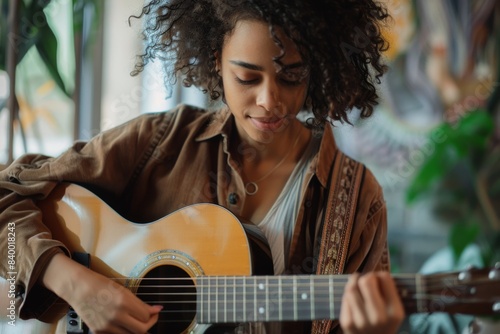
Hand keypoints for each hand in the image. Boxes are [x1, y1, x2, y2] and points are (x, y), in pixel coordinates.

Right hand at [42, 253, 161, 333]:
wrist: (79, 288)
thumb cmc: (101, 285)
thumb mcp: (123, 290)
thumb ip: (140, 303)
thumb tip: (155, 309)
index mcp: (124, 302)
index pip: (146, 316)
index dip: (153, 314)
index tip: (156, 310)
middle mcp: (116, 316)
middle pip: (141, 330)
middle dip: (150, 324)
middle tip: (151, 318)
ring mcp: (106, 326)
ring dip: (137, 329)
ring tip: (138, 320)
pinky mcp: (98, 331)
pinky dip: (124, 331)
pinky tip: (124, 323)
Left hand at [339, 271, 404, 333]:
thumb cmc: (385, 325)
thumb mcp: (395, 312)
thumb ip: (389, 293)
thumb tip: (375, 272)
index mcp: (395, 312)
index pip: (385, 278)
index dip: (380, 275)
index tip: (379, 278)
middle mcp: (379, 317)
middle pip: (365, 281)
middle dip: (366, 276)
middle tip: (367, 280)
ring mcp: (361, 321)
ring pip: (352, 288)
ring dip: (354, 283)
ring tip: (358, 285)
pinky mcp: (347, 322)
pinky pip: (345, 299)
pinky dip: (348, 295)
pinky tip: (353, 298)